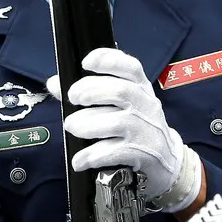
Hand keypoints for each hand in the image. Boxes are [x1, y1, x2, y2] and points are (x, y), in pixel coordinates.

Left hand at [47, 48, 201, 210]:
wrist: (167, 161)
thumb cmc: (136, 125)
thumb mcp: (120, 104)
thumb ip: (87, 92)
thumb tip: (54, 83)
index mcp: (141, 87)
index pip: (131, 67)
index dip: (108, 60)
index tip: (86, 62)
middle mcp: (146, 105)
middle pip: (121, 91)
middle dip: (92, 91)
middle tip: (72, 96)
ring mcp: (145, 130)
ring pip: (117, 123)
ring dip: (88, 123)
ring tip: (71, 126)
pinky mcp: (142, 154)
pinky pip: (115, 153)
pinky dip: (92, 155)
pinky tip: (79, 159)